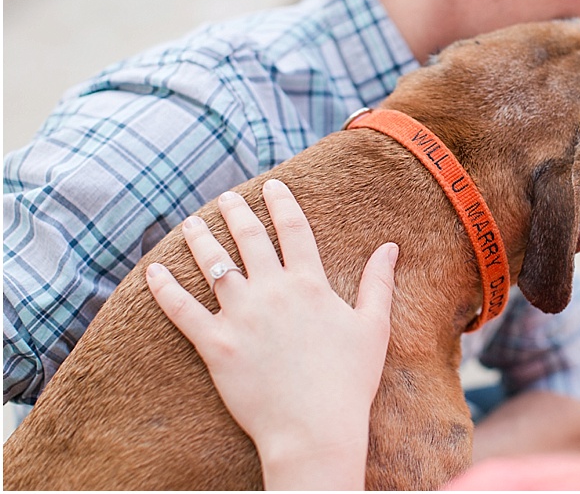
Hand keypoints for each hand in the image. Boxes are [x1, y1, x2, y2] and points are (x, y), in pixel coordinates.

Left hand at [146, 179, 396, 489]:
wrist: (314, 429)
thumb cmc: (349, 381)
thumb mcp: (374, 327)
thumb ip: (378, 283)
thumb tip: (391, 247)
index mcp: (310, 284)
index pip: (294, 229)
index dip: (282, 203)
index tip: (273, 186)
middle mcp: (272, 291)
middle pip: (249, 239)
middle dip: (236, 212)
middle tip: (226, 197)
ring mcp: (240, 316)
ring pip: (214, 265)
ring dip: (200, 239)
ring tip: (191, 223)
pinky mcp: (215, 345)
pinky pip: (182, 310)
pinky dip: (165, 289)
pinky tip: (153, 272)